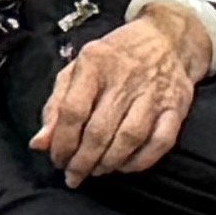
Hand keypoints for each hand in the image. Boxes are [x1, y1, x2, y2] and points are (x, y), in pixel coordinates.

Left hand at [31, 1, 215, 185]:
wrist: (167, 39)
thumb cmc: (115, 57)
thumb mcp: (78, 69)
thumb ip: (56, 105)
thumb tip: (39, 143)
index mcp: (94, 63)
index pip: (73, 111)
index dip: (62, 142)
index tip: (57, 159)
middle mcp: (125, 77)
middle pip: (100, 130)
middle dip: (83, 161)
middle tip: (74, 176)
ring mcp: (153, 93)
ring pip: (129, 138)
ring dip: (109, 163)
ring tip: (96, 171)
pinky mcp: (176, 107)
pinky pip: (160, 142)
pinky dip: (141, 161)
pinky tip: (124, 166)